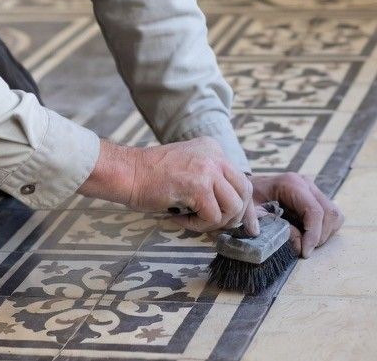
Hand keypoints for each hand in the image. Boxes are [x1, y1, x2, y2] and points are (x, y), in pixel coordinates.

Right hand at [78, 137, 259, 234]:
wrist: (127, 173)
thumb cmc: (151, 177)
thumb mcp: (188, 170)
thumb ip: (210, 182)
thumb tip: (234, 213)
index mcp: (213, 149)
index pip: (242, 179)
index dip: (246, 206)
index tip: (249, 226)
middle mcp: (214, 155)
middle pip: (245, 191)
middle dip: (236, 216)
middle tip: (217, 227)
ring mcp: (208, 168)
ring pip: (233, 206)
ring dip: (214, 222)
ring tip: (192, 220)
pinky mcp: (198, 185)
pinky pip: (212, 217)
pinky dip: (197, 226)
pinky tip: (179, 218)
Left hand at [250, 173, 342, 257]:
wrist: (244, 188)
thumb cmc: (247, 200)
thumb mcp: (254, 214)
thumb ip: (275, 228)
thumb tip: (299, 245)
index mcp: (291, 184)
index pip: (314, 211)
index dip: (313, 235)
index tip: (305, 253)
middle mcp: (305, 183)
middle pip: (329, 213)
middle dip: (320, 236)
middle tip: (304, 249)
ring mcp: (311, 188)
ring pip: (333, 213)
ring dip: (324, 233)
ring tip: (306, 242)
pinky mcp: (314, 195)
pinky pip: (331, 213)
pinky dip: (325, 228)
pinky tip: (308, 234)